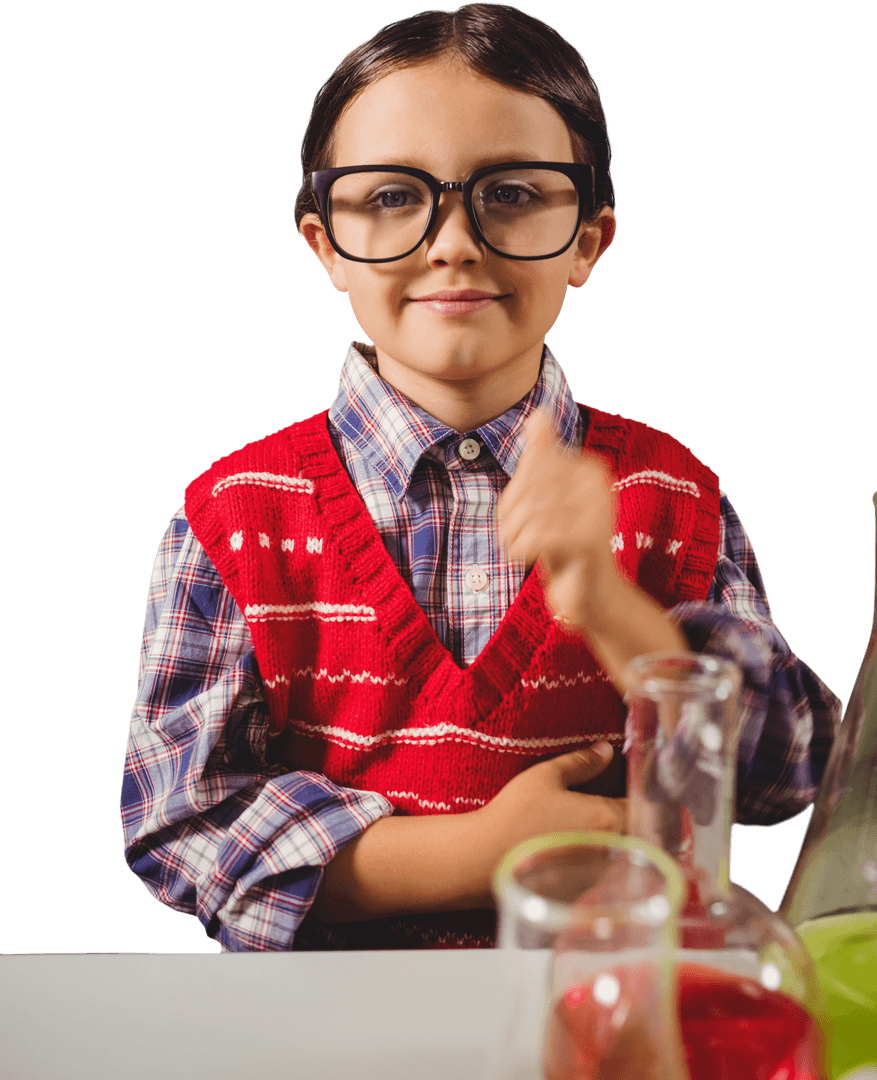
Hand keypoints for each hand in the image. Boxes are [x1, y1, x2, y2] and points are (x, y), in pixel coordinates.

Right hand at [474, 743, 627, 879]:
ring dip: (620, 843)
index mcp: (606, 818)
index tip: (634, 789)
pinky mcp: (581, 893)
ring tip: (598, 827)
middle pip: (639, 835)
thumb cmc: (514, 815)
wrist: (484, 861)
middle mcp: (610, 850)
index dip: (642, 797)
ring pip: (623, 856)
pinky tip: (578, 850)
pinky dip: (598, 861)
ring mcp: (597, 875)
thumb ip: (581, 762)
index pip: (644, 808)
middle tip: (620, 806)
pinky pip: (602, 874)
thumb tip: (605, 751)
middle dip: (636, 821)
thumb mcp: (545, 777)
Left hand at [497, 410, 620, 628]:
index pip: (536, 464)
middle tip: (510, 535)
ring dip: (513, 534)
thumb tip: (538, 413)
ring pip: (533, 512)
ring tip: (516, 547)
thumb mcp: (547, 495)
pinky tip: (525, 556)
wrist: (586, 591)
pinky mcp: (592, 541)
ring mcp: (600, 513)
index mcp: (590, 468)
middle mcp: (599, 485)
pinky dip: (522, 548)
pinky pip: (541, 535)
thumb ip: (543, 456)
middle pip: (532, 487)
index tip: (512, 514)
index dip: (515, 489)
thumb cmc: (560, 540)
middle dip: (510, 513)